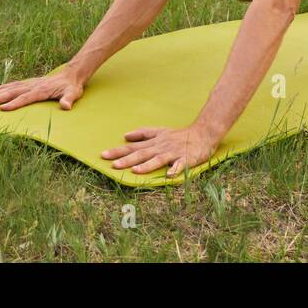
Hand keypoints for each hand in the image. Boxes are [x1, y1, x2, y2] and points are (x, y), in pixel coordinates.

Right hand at [0, 66, 85, 111]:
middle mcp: (34, 85)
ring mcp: (31, 83)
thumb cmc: (72, 87)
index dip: (14, 103)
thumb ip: (69, 99)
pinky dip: (4, 86)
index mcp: (42, 90)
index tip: (2, 108)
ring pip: (11, 87)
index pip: (25, 98)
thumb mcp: (73, 94)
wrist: (72, 74)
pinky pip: (15, 84)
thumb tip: (66, 106)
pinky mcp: (30, 82)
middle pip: (13, 92)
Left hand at [101, 125, 218, 177]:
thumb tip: (125, 136)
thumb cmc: (180, 135)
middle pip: (142, 153)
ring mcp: (173, 153)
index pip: (133, 147)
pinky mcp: (186, 159)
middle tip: (113, 165)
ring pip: (158, 159)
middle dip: (128, 159)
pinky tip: (169, 175)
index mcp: (154, 142)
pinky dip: (175, 170)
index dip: (119, 151)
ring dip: (146, 165)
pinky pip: (180, 165)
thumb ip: (143, 134)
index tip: (103, 155)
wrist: (203, 133)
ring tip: (134, 170)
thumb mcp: (160, 131)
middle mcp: (161, 147)